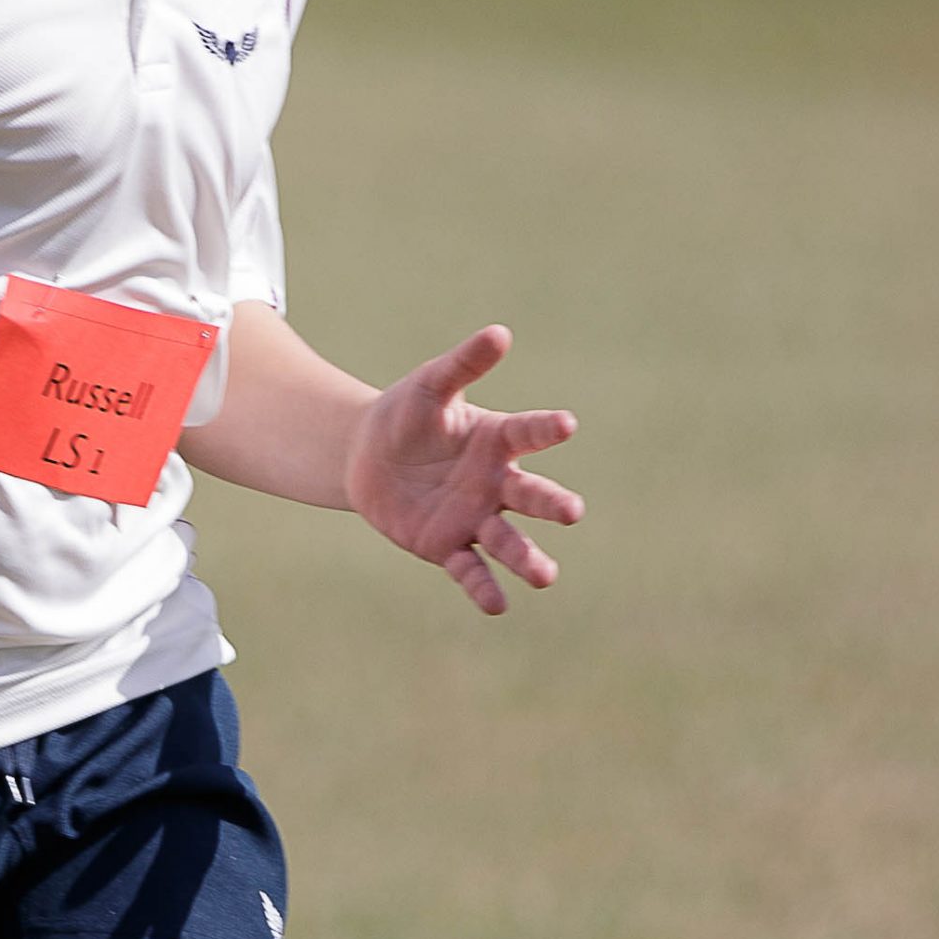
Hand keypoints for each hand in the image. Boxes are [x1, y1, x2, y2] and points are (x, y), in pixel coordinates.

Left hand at [346, 325, 581, 614]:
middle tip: (572, 511)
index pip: (529, 434)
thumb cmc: (407, 415)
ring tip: (546, 576)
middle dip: (551, 503)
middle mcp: (496, 483)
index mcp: (497, 441)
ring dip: (527, 559)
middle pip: (531, 496)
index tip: (566, 424)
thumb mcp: (429, 386)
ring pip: (509, 541)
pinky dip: (484, 588)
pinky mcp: (447, 547)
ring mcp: (474, 518)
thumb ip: (462, 365)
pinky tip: (498, 606)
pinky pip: (470, 570)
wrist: (367, 457)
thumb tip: (500, 332)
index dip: (546, 429)